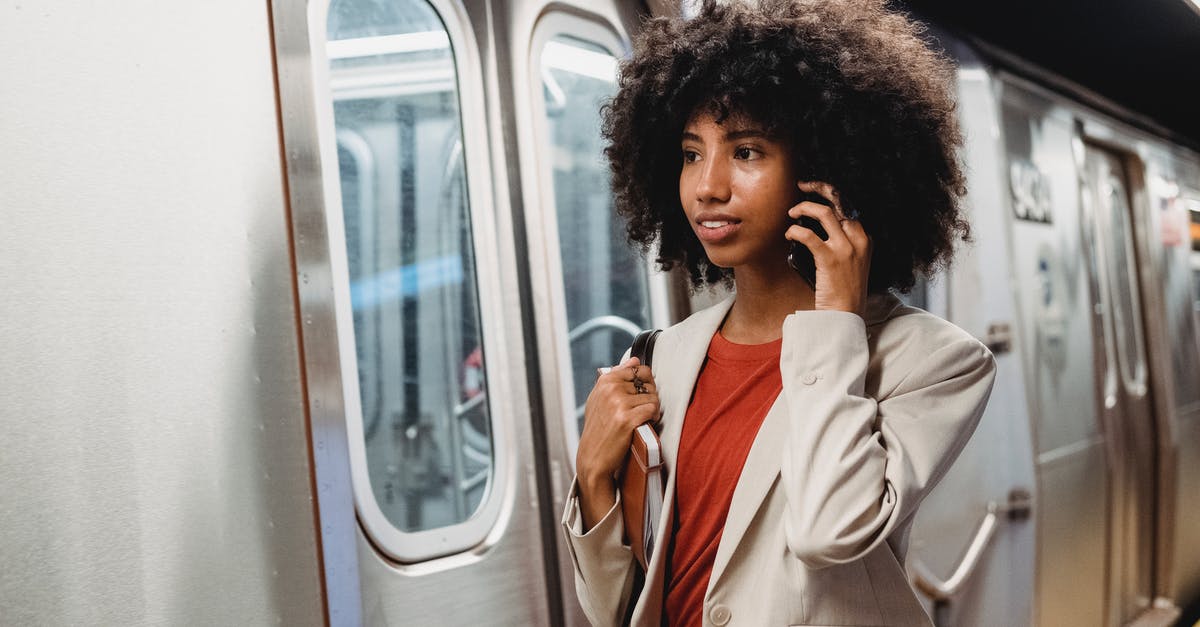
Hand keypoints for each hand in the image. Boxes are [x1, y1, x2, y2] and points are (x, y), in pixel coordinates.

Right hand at [575, 356, 659, 529]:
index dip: (646, 383)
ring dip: (652, 410)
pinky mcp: (627, 419)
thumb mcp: (601, 398)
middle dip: (650, 397)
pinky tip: (644, 424)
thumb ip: (617, 377)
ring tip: (641, 419)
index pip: (639, 369)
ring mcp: (618, 403)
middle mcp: (610, 388)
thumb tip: (635, 359)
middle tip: (642, 410)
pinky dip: (653, 418)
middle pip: (648, 383)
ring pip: (652, 397)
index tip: (641, 396)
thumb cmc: (599, 428)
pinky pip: (652, 409)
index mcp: (605, 380)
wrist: (593, 456)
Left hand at [786, 181, 872, 316]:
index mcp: (864, 239)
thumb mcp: (851, 263)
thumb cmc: (842, 291)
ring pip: (824, 213)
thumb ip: (840, 243)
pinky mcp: (830, 259)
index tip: (814, 189)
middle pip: (839, 201)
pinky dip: (795, 231)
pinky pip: (809, 235)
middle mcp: (858, 239)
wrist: (845, 315)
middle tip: (802, 186)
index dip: (830, 193)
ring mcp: (846, 248)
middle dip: (819, 188)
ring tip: (792, 213)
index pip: (848, 206)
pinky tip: (789, 234)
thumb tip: (814, 226)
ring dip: (803, 207)